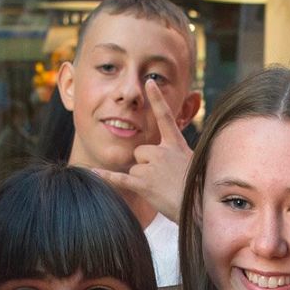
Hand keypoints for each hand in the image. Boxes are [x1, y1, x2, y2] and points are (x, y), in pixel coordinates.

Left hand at [92, 80, 191, 221]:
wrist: (198, 207)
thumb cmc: (198, 189)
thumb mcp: (194, 164)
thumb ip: (176, 156)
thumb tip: (163, 160)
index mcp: (176, 145)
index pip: (165, 116)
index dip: (157, 99)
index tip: (149, 82)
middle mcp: (162, 152)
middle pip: (141, 152)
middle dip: (146, 164)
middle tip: (164, 178)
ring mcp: (151, 168)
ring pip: (134, 168)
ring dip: (143, 179)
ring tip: (161, 189)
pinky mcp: (143, 184)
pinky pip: (119, 178)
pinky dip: (105, 176)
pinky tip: (91, 171)